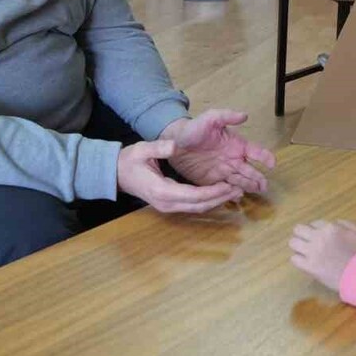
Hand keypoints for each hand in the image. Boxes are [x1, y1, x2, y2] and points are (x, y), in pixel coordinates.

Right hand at [116, 140, 242, 212]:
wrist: (116, 175)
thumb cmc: (129, 161)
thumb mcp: (142, 149)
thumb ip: (159, 148)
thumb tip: (174, 146)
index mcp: (162, 190)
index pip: (193, 195)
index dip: (212, 192)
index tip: (228, 185)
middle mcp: (166, 202)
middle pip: (198, 205)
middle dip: (219, 199)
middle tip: (239, 189)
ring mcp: (167, 206)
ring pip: (197, 208)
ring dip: (216, 202)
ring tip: (234, 192)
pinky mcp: (169, 205)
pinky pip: (192, 206)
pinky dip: (207, 202)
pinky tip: (219, 194)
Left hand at [160, 110, 274, 193]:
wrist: (174, 142)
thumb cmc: (194, 129)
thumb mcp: (210, 118)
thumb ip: (226, 116)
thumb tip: (245, 115)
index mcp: (237, 145)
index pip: (256, 152)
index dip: (265, 157)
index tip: (272, 164)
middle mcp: (234, 160)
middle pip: (251, 171)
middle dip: (258, 178)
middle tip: (264, 186)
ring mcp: (224, 172)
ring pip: (241, 182)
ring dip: (248, 186)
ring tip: (254, 191)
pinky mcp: (212, 182)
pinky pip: (225, 190)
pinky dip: (232, 194)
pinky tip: (237, 198)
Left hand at [289, 220, 355, 291]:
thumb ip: (345, 224)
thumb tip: (333, 224)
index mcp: (330, 228)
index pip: (313, 223)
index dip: (316, 229)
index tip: (319, 236)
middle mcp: (318, 238)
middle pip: (298, 229)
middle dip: (302, 234)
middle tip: (307, 241)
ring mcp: (312, 252)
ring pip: (293, 243)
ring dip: (298, 246)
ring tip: (304, 251)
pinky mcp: (309, 267)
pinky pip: (294, 259)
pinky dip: (298, 259)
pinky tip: (305, 262)